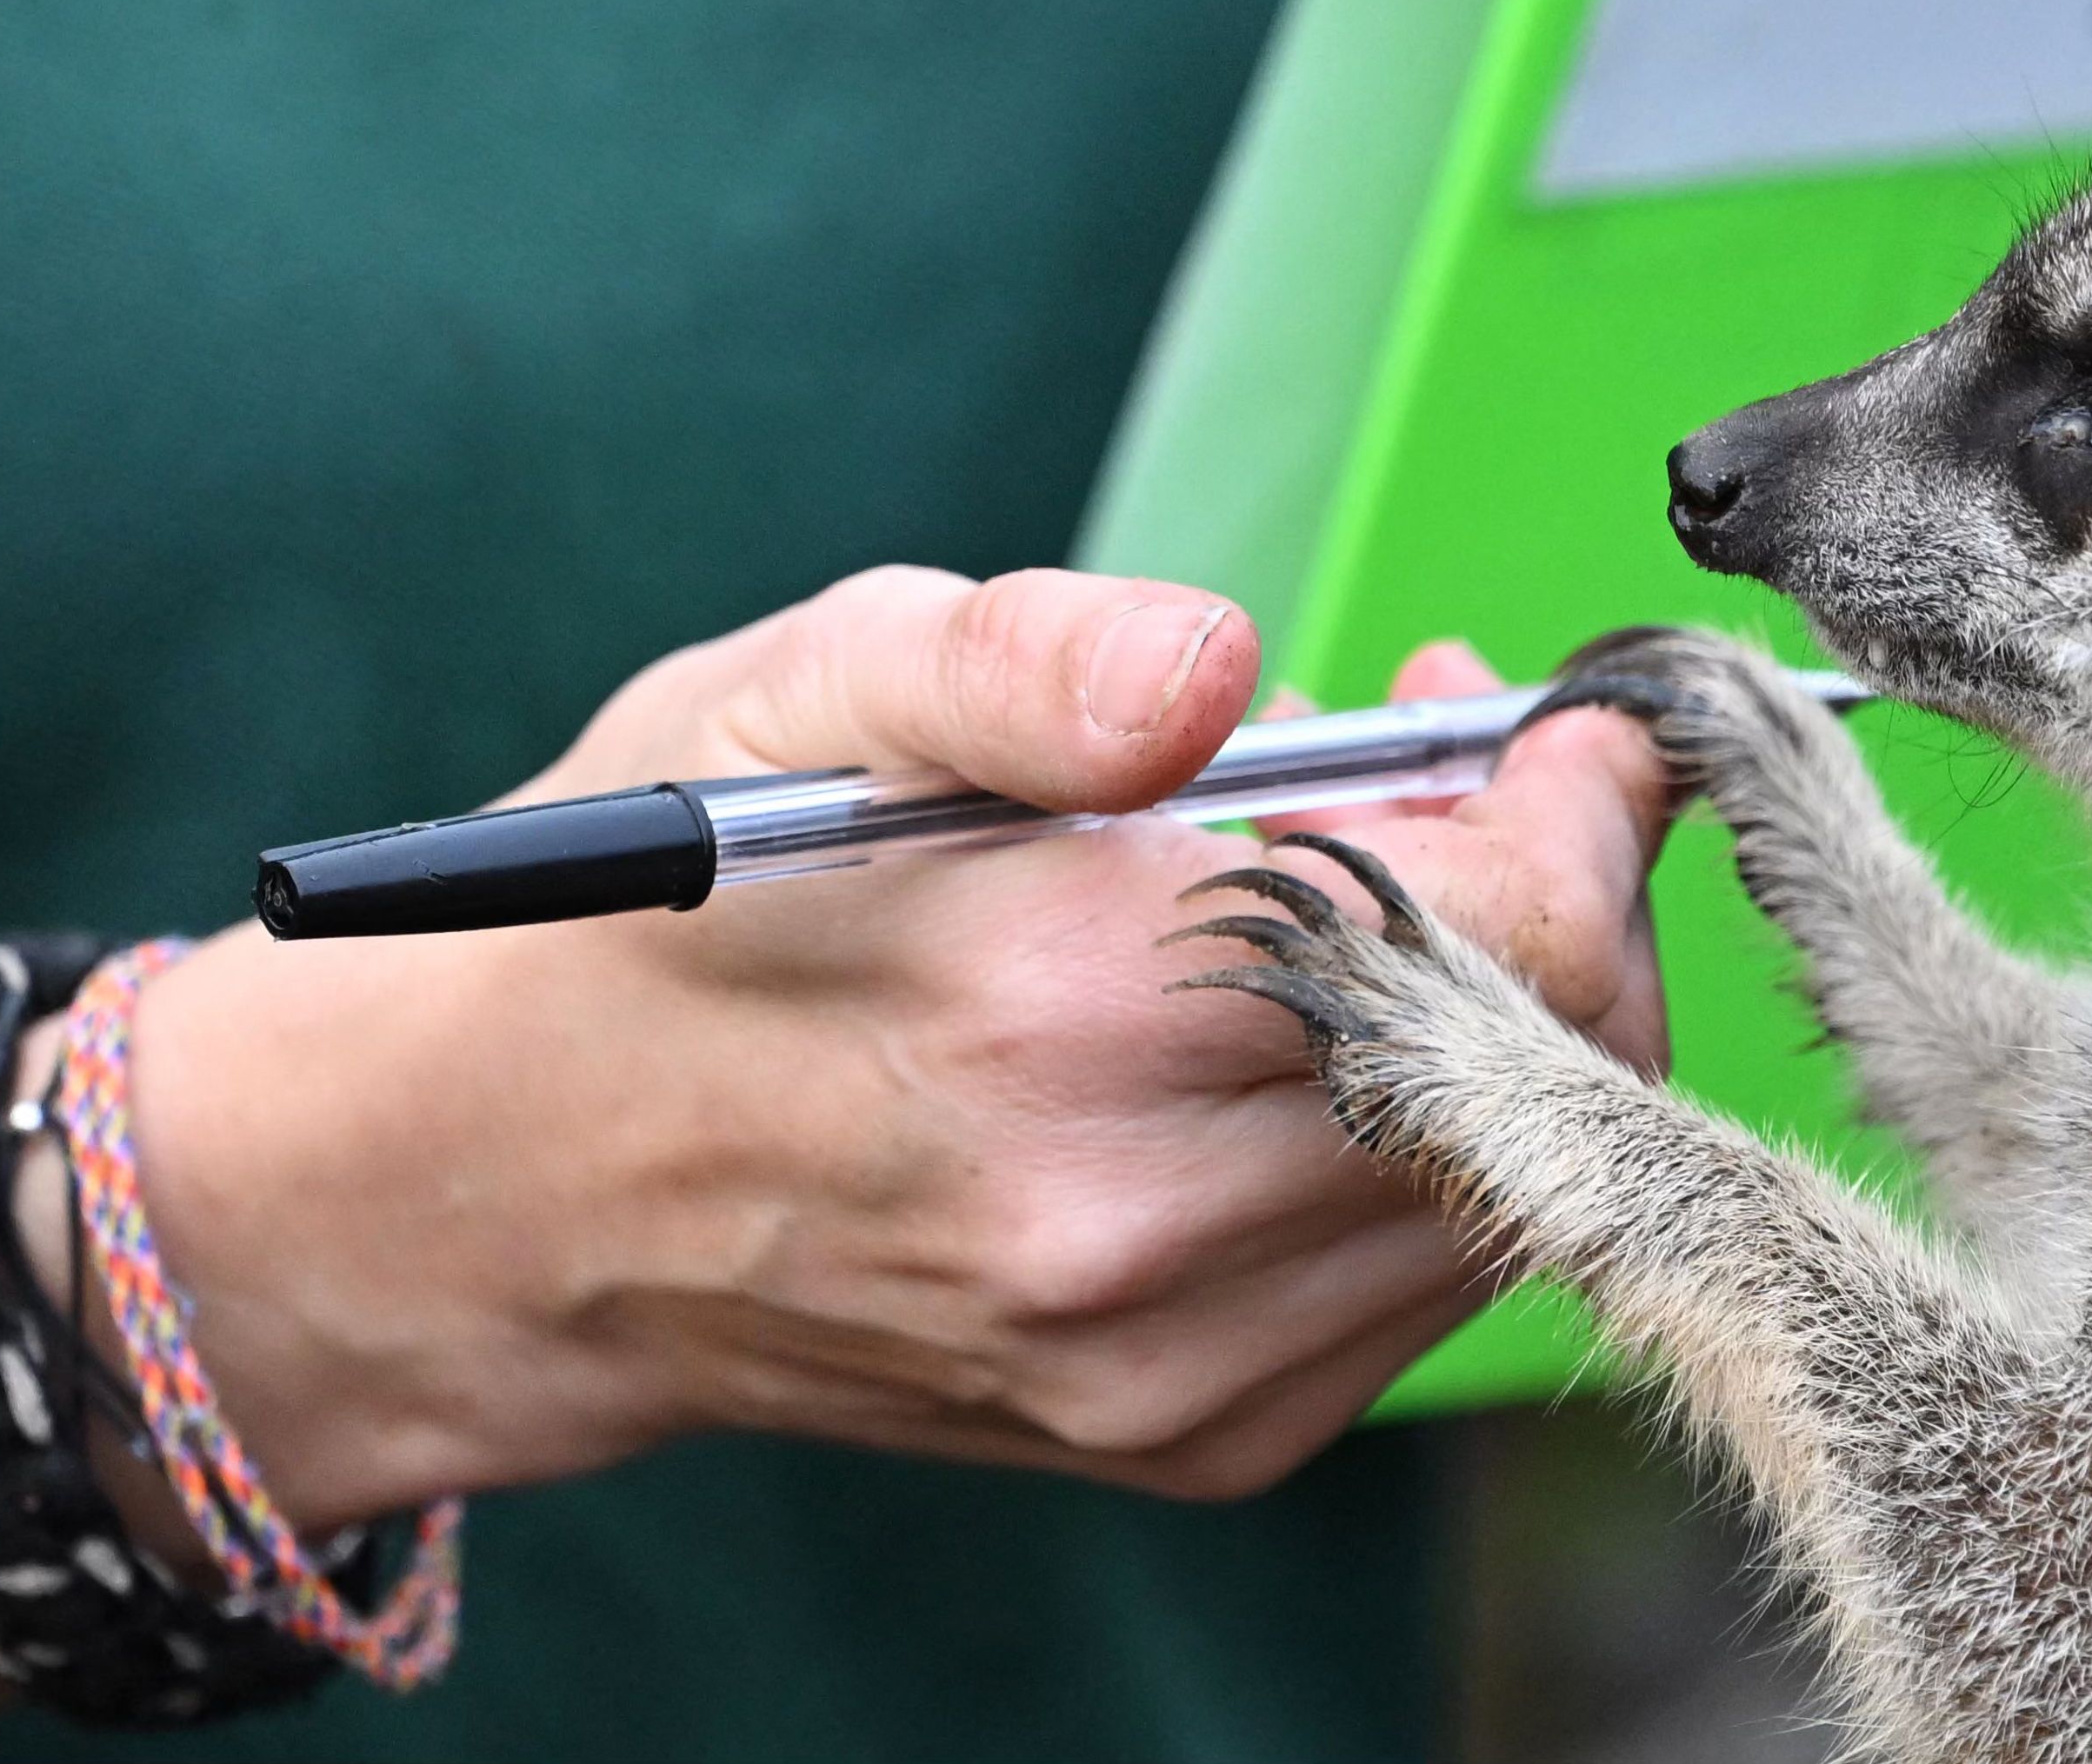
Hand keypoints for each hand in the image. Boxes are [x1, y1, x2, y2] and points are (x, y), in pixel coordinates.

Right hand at [103, 568, 1668, 1520]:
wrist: (521, 1189)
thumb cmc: (670, 906)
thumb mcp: (809, 690)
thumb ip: (1031, 658)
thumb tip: (1217, 659)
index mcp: (1061, 1013)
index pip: (1514, 921)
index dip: (1570, 792)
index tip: (1525, 713)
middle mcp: (1137, 1229)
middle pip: (1560, 1050)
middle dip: (1550, 883)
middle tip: (1441, 771)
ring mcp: (1173, 1365)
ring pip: (1519, 1168)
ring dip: (1492, 1008)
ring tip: (1340, 892)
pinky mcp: (1193, 1434)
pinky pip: (1427, 1267)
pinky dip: (1421, 1131)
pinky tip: (1295, 1037)